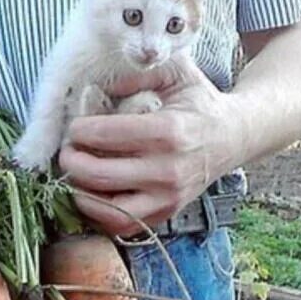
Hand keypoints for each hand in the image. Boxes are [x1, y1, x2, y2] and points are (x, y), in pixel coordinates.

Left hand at [59, 56, 244, 235]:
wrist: (233, 137)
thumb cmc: (199, 103)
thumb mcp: (175, 73)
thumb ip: (135, 75)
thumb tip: (94, 90)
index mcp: (168, 131)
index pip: (105, 135)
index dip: (79, 130)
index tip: (74, 126)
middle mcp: (168, 170)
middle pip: (99, 175)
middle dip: (71, 161)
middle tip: (67, 150)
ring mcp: (167, 198)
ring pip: (106, 209)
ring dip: (80, 192)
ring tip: (75, 174)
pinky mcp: (164, 215)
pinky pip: (120, 226)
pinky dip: (98, 214)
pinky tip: (92, 194)